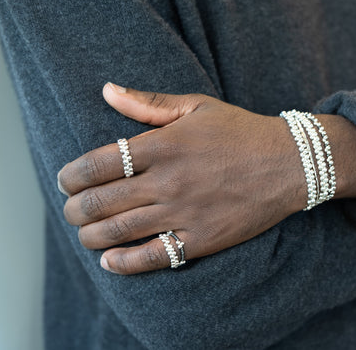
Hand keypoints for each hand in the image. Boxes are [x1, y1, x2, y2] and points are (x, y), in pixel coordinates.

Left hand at [58, 83, 307, 273]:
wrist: (289, 163)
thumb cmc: (241, 132)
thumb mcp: (197, 106)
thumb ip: (149, 103)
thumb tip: (106, 90)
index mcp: (164, 145)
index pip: (97, 163)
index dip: (71, 175)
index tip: (66, 180)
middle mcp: (169, 181)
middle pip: (101, 202)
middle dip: (74, 209)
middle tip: (70, 210)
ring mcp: (186, 213)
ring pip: (120, 232)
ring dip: (90, 236)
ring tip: (84, 234)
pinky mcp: (203, 239)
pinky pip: (155, 257)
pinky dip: (124, 263)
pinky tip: (109, 261)